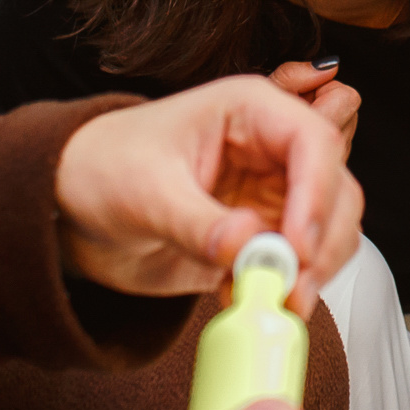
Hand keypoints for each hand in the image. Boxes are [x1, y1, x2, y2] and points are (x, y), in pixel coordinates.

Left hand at [55, 76, 363, 316]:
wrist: (72, 206)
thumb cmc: (101, 168)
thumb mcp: (143, 192)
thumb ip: (196, 222)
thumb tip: (248, 246)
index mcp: (249, 110)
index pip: (313, 141)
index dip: (318, 195)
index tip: (299, 248)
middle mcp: (272, 148)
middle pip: (337, 189)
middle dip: (323, 242)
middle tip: (291, 286)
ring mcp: (273, 194)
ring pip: (330, 231)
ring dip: (312, 271)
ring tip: (267, 299)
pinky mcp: (264, 235)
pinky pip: (299, 264)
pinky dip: (286, 288)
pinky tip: (242, 297)